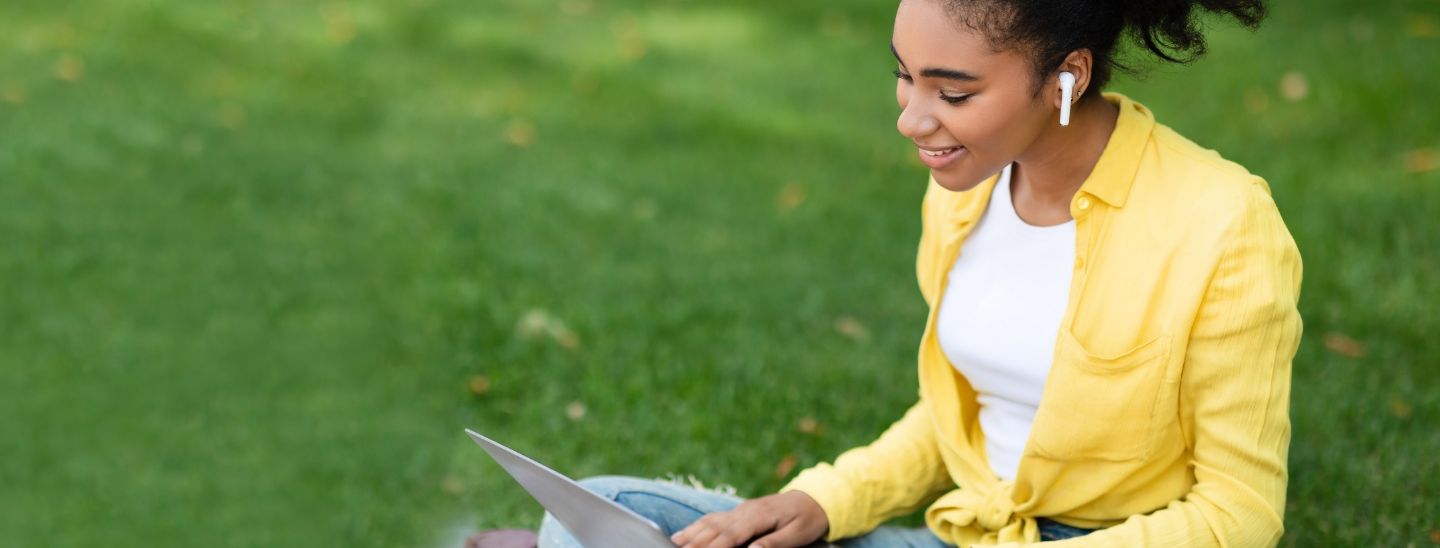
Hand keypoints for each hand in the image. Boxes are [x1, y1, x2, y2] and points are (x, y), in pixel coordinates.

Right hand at [670, 490, 828, 547]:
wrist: (814, 499)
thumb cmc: (807, 519)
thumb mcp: (797, 534)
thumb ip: (773, 543)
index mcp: (758, 516)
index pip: (731, 535)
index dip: (713, 547)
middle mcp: (744, 511)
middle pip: (714, 528)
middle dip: (694, 543)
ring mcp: (739, 510)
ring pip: (709, 522)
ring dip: (690, 535)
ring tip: (674, 544)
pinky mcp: (738, 512)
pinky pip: (712, 519)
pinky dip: (695, 528)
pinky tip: (683, 536)